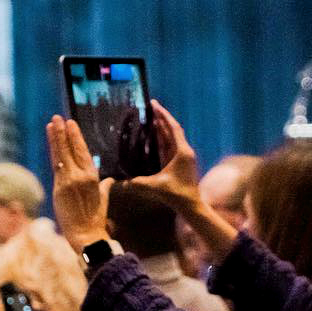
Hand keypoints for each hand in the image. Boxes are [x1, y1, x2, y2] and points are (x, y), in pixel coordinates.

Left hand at [46, 116, 113, 252]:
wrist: (86, 234)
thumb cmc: (96, 219)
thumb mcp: (103, 199)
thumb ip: (105, 187)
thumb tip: (109, 180)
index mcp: (93, 177)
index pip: (83, 152)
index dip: (76, 137)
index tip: (71, 124)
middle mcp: (81, 175)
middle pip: (71, 149)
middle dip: (64, 132)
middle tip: (58, 118)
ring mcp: (69, 181)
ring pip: (61, 154)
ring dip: (56, 138)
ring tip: (51, 124)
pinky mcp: (59, 188)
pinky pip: (55, 165)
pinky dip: (53, 152)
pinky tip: (50, 142)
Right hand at [131, 101, 238, 260]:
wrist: (191, 206)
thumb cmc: (176, 195)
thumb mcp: (154, 187)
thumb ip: (136, 184)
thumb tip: (119, 184)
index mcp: (181, 152)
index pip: (173, 128)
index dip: (164, 115)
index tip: (155, 104)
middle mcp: (184, 151)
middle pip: (172, 130)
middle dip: (162, 117)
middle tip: (151, 106)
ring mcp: (182, 157)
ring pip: (172, 137)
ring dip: (162, 127)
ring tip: (151, 116)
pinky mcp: (179, 163)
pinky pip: (170, 146)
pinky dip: (163, 138)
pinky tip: (155, 134)